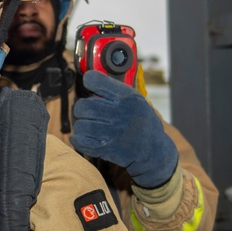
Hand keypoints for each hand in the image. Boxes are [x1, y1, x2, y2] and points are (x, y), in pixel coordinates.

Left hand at [71, 70, 178, 188]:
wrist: (153, 149)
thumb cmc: (141, 121)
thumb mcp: (135, 100)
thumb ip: (114, 91)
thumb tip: (88, 81)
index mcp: (127, 98)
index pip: (96, 81)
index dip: (89, 81)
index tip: (90, 85)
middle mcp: (120, 113)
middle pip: (84, 106)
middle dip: (81, 109)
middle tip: (87, 112)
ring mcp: (114, 133)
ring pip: (80, 125)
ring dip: (81, 125)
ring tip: (88, 125)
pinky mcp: (108, 149)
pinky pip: (81, 141)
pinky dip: (78, 139)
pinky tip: (84, 137)